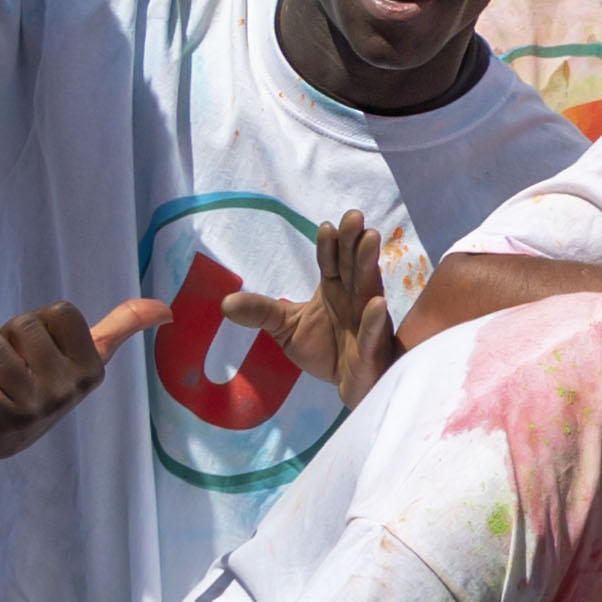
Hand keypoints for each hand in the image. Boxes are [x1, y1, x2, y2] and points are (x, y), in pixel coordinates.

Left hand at [0, 295, 152, 467]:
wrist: (1, 435)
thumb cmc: (45, 384)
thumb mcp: (88, 358)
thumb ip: (122, 328)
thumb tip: (165, 309)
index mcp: (92, 370)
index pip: (61, 311)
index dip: (43, 319)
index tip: (38, 342)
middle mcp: (67, 390)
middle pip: (25, 324)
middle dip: (8, 330)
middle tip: (7, 356)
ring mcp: (33, 406)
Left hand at [219, 214, 398, 413]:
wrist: (346, 386)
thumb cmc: (324, 350)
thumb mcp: (286, 328)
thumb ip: (261, 312)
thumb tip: (225, 303)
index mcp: (334, 290)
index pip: (330, 263)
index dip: (329, 246)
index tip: (326, 227)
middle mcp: (353, 299)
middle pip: (352, 267)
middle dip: (354, 243)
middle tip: (354, 216)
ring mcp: (366, 322)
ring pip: (368, 289)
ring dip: (369, 265)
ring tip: (371, 238)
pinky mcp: (371, 349)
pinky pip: (373, 332)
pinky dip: (374, 318)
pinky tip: (376, 302)